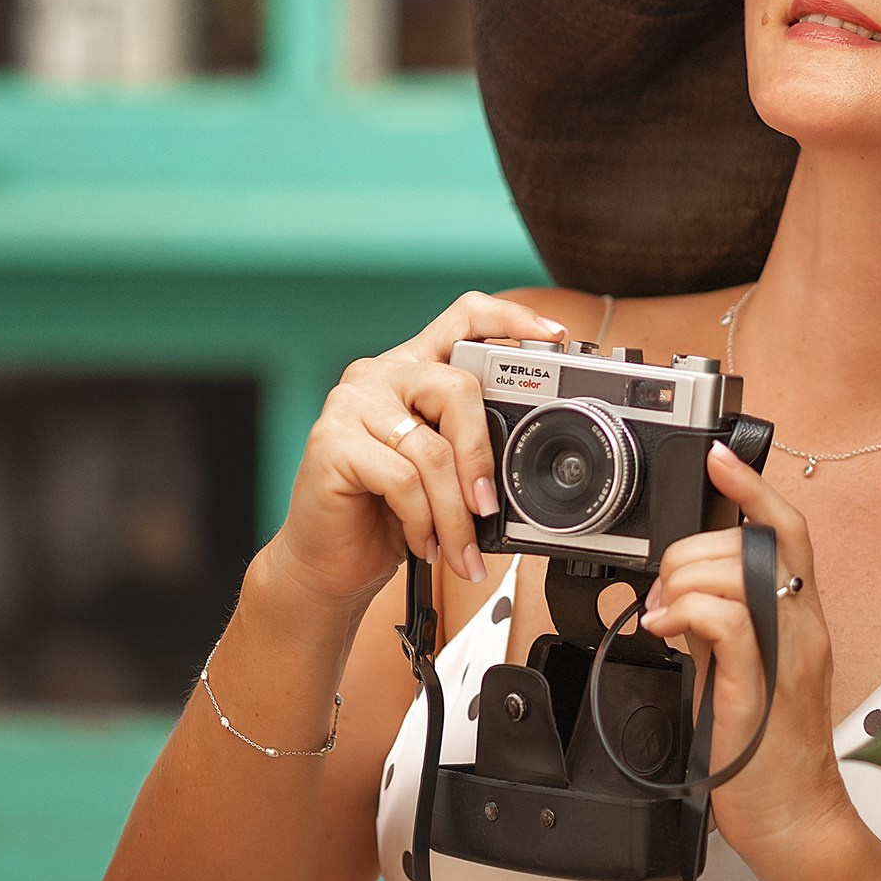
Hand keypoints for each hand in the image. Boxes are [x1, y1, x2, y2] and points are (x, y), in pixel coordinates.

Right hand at [269, 291, 564, 611]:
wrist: (328, 562)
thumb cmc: (386, 513)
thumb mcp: (440, 470)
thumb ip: (469, 444)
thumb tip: (525, 457)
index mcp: (412, 369)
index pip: (464, 317)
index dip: (511, 319)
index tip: (552, 337)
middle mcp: (379, 374)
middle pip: (458, 388)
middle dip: (481, 458)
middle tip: (488, 507)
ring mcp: (350, 404)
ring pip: (433, 450)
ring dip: (455, 513)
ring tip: (458, 546)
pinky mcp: (331, 441)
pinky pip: (404, 479)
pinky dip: (423, 521)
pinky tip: (422, 541)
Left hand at [642, 444, 854, 860]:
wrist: (795, 821)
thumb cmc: (768, 752)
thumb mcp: (745, 671)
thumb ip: (724, 628)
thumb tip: (684, 597)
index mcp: (802, 619)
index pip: (790, 531)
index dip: (755, 486)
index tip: (719, 457)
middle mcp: (803, 628)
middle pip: (750, 543)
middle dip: (692, 549)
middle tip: (665, 588)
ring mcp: (786, 656)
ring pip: (737, 571)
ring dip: (684, 581)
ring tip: (665, 615)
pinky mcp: (759, 687)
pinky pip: (728, 621)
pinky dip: (688, 611)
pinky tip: (667, 628)